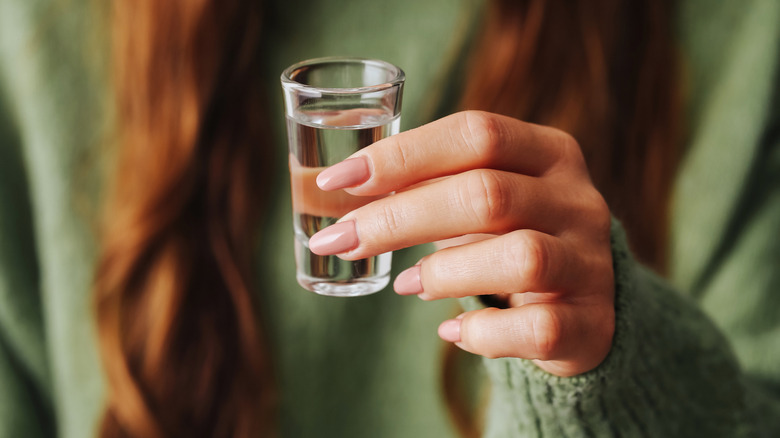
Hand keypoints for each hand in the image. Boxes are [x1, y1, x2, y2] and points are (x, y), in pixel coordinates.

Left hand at [309, 111, 613, 376]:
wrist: (584, 304)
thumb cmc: (509, 238)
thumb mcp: (478, 199)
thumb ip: (421, 188)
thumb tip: (332, 186)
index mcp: (549, 153)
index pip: (476, 134)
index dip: (402, 154)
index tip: (336, 180)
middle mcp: (578, 201)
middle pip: (487, 195)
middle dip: (400, 217)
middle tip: (342, 239)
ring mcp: (591, 264)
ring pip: (520, 258)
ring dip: (444, 273)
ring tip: (406, 284)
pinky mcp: (592, 325)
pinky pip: (537, 329)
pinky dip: (483, 333)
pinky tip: (452, 333)